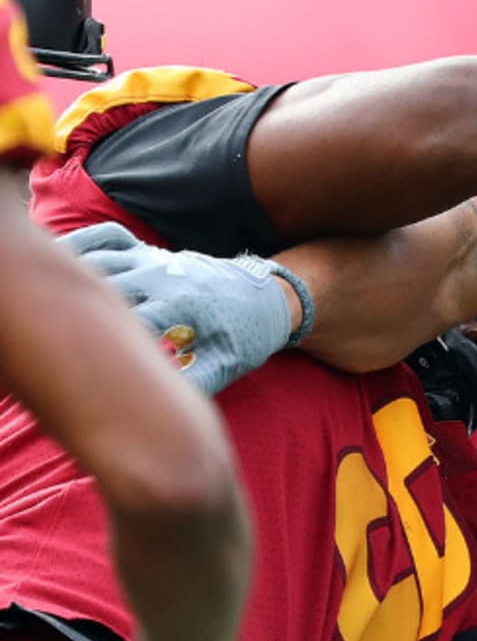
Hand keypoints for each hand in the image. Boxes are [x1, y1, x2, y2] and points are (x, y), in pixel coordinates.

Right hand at [62, 222, 309, 395]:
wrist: (270, 296)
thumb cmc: (246, 336)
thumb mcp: (228, 364)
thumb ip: (195, 381)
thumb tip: (160, 402)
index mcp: (181, 308)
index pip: (128, 323)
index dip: (98, 341)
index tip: (76, 359)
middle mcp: (164, 277)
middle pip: (102, 288)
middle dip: (73, 306)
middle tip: (46, 325)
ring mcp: (155, 260)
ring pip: (98, 261)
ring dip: (67, 274)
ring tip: (40, 294)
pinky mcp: (151, 251)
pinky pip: (109, 237)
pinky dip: (83, 243)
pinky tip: (61, 259)